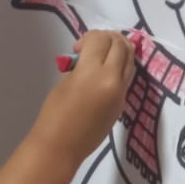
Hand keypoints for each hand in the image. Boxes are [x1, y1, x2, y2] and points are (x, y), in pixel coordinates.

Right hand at [31, 30, 134, 168]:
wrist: (61, 147)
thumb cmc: (54, 115)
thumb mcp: (65, 82)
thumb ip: (80, 66)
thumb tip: (89, 58)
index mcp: (92, 73)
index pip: (101, 40)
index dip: (90, 36)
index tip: (78, 47)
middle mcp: (112, 80)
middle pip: (121, 45)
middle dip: (108, 38)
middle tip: (93, 45)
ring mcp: (121, 93)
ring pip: (130, 60)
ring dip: (119, 50)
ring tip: (103, 54)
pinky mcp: (123, 103)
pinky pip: (127, 76)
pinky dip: (120, 66)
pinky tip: (106, 70)